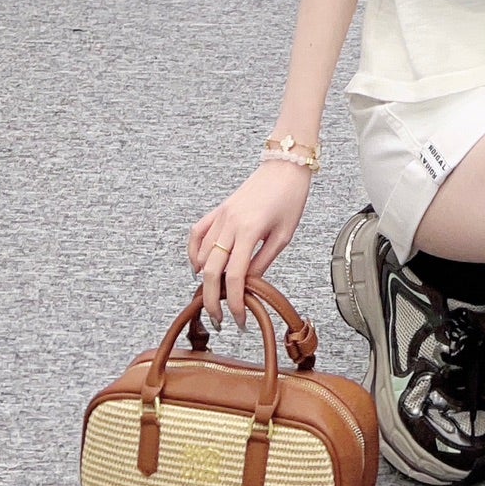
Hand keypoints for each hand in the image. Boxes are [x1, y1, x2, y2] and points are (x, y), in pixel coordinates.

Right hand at [187, 161, 312, 329]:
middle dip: (212, 300)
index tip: (239, 320)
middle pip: (210, 271)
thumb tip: (248, 285)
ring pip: (201, 255)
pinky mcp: (218, 210)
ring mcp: (220, 216)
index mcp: (249, 230)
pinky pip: (196, 234)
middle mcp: (229, 224)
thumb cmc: (290, 198)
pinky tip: (199, 267)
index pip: (235, 277)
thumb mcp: (284, 235)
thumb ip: (263, 261)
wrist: (285, 165)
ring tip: (214, 296)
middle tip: (220, 319)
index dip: (235, 302)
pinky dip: (194, 253)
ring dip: (203, 280)